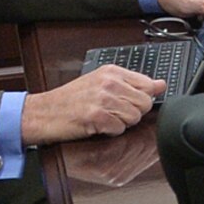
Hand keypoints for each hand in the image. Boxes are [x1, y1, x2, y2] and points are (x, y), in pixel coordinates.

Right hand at [21, 65, 163, 144]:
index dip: (144, 98)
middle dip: (133, 113)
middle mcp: (109, 82)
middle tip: (113, 113)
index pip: (148, 84)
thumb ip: (132, 83)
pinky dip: (110, 131)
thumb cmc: (70, 100)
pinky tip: (97, 125)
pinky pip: (119, 129)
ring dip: (121, 123)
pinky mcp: (96, 116)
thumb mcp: (100, 83)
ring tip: (104, 118)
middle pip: (144, 103)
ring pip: (134, 117)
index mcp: (112, 72)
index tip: (132, 102)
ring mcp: (103, 99)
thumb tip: (160, 84)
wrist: (42, 113)